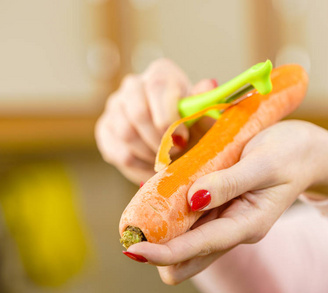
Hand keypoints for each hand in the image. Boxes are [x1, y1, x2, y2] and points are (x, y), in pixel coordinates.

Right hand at [95, 58, 216, 182]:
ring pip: (126, 133)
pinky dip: (138, 166)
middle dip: (159, 140)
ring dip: (150, 154)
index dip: (169, 117)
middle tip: (175, 153)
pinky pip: (118, 152)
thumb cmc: (193, 127)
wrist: (178, 143)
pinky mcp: (104, 129)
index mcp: (160, 74)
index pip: (156, 88)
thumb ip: (205, 104)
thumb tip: (208, 85)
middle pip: (137, 112)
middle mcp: (133, 85)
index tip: (183, 138)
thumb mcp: (203, 116)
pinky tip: (152, 168)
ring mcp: (115, 106)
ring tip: (166, 161)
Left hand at [125, 120, 327, 283]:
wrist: (308, 150)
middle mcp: (233, 227)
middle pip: (186, 256)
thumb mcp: (264, 163)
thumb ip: (229, 182)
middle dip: (158, 245)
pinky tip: (165, 187)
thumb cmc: (291, 153)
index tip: (132, 248)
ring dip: (162, 226)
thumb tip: (192, 199)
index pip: (198, 248)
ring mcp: (225, 217)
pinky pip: (189, 215)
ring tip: (145, 202)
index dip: (163, 251)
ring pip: (184, 237)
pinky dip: (173, 207)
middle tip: (135, 223)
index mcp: (247, 224)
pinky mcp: (220, 204)